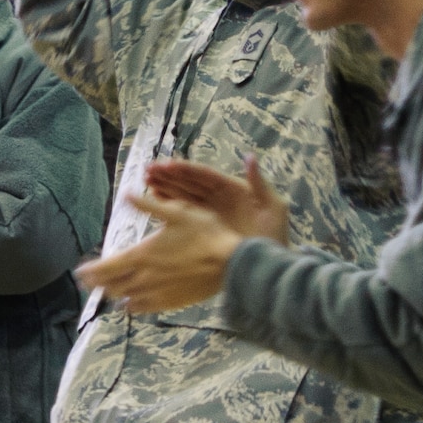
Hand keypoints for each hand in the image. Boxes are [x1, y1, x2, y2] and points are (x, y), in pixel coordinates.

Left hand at [76, 190, 245, 313]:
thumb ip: (148, 205)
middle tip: (87, 283)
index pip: (107, 267)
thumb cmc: (206, 234)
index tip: (79, 273)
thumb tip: (125, 194)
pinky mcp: (171, 302)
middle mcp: (145, 277)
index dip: (91, 271)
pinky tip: (130, 304)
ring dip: (113, 295)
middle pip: (112, 285)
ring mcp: (158, 293)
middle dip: (97, 284)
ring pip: (126, 298)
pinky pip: (145, 308)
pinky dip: (133, 306)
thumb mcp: (177, 212)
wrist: (232, 264)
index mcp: (143, 255)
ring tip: (105, 292)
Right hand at [143, 155, 289, 244]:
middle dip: (169, 176)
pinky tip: (155, 198)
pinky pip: (184, 212)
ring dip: (165, 187)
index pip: (205, 175)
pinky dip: (169, 204)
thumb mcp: (274, 208)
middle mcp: (219, 198)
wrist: (270, 266)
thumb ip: (260, 182)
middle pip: (190, 182)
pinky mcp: (204, 227)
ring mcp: (210, 213)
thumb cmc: (275, 236)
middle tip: (148, 171)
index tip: (166, 165)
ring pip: (184, 195)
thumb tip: (250, 157)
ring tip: (147, 181)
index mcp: (233, 189)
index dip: (186, 169)